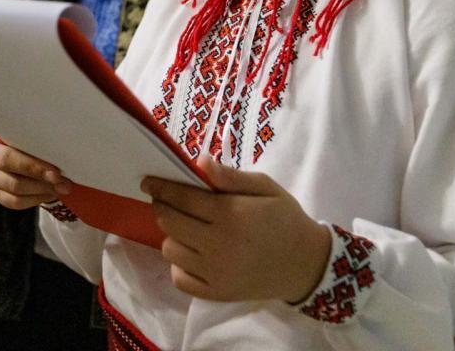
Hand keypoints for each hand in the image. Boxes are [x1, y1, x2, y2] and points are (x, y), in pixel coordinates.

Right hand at [0, 131, 70, 209]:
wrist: (11, 136)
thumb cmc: (21, 130)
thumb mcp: (23, 127)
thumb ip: (34, 136)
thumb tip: (61, 147)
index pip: (8, 159)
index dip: (33, 167)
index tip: (56, 172)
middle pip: (13, 181)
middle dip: (42, 183)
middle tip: (64, 183)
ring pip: (16, 195)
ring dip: (42, 193)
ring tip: (61, 187)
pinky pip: (16, 203)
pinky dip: (36, 200)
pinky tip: (50, 192)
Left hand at [142, 154, 330, 303]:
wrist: (306, 264)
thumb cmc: (284, 219)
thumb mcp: (265, 187)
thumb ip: (231, 177)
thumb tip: (200, 162)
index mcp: (231, 215)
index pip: (182, 198)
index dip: (161, 187)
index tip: (148, 181)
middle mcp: (218, 245)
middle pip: (170, 223)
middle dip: (161, 207)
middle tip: (164, 200)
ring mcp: (216, 272)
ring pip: (170, 250)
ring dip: (171, 235)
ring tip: (184, 227)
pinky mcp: (216, 293)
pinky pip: (180, 278)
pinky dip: (179, 264)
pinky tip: (191, 253)